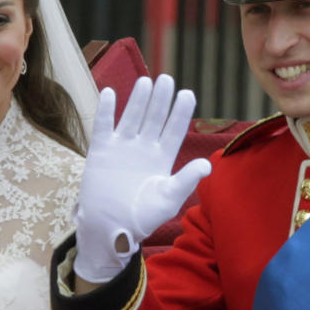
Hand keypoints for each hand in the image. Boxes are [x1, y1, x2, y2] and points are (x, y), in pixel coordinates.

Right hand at [73, 75, 211, 281]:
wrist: (109, 229)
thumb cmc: (141, 218)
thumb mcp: (168, 200)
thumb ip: (186, 180)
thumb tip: (208, 164)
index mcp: (162, 158)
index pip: (174, 130)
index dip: (181, 112)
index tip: (187, 94)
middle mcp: (144, 148)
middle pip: (154, 117)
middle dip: (161, 99)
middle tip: (167, 80)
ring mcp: (122, 147)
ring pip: (131, 116)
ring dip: (138, 100)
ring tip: (146, 82)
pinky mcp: (101, 151)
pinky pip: (103, 125)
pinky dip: (105, 110)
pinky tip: (109, 93)